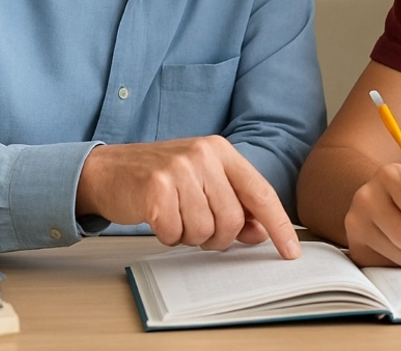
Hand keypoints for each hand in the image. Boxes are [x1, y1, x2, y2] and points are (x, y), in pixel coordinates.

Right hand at [76, 136, 299, 257]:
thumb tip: (262, 231)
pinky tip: (159, 218)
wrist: (109, 170)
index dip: (278, 224)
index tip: (291, 250)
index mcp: (221, 150)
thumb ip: (235, 203)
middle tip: (198, 228)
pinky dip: (168, 236)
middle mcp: (203, 155)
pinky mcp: (155, 189)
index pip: (260, 191)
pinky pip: (176, 234)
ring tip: (176, 217)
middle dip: (218, 236)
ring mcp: (178, 169)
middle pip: (232, 219)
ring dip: (190, 236)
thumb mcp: (203, 182)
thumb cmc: (161, 178)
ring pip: (205, 230)